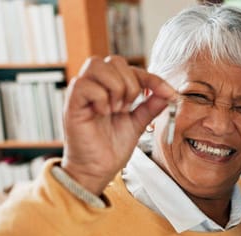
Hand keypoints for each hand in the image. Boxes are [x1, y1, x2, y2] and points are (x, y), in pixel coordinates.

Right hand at [61, 55, 176, 194]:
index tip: (169, 93)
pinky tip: (102, 113)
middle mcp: (95, 85)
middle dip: (130, 83)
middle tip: (129, 107)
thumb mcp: (138, 123)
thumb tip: (169, 92)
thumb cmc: (112, 147)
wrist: (98, 170)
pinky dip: (100, 98)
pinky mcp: (71, 103)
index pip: (132, 69)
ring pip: (97, 65)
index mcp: (110, 87)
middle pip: (114, 60)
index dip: (153, 78)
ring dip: (115, 87)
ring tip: (116, 109)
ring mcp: (81, 92)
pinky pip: (84, 84)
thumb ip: (151, 106)